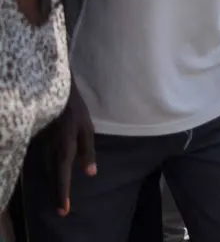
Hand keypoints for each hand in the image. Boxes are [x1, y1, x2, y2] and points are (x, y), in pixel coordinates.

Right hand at [46, 84, 95, 216]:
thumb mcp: (87, 129)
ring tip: (58, 199)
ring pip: (48, 172)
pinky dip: (51, 174)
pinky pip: (46, 163)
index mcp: (64, 148)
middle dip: (57, 195)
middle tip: (61, 211)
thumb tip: (90, 173)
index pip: (62, 176)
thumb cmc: (75, 111)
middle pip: (53, 178)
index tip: (64, 210)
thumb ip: (88, 151)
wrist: (56, 94)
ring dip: (53, 186)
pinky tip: (54, 179)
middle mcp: (51, 151)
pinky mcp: (42, 144)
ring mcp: (44, 148)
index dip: (63, 193)